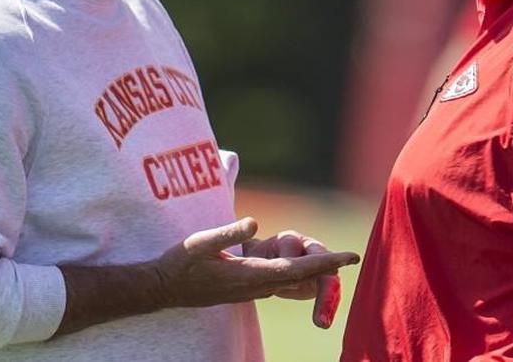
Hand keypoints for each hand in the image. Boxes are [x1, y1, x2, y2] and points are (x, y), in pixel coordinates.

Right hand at [153, 217, 358, 323]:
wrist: (161, 289)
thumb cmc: (179, 263)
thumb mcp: (200, 242)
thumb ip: (227, 232)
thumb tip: (254, 222)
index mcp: (251, 274)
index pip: (297, 268)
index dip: (324, 262)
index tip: (348, 257)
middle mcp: (256, 286)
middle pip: (300, 277)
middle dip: (326, 268)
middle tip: (351, 258)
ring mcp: (250, 291)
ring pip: (291, 282)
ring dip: (312, 273)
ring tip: (334, 263)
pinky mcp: (244, 289)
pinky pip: (279, 284)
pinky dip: (296, 276)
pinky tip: (302, 272)